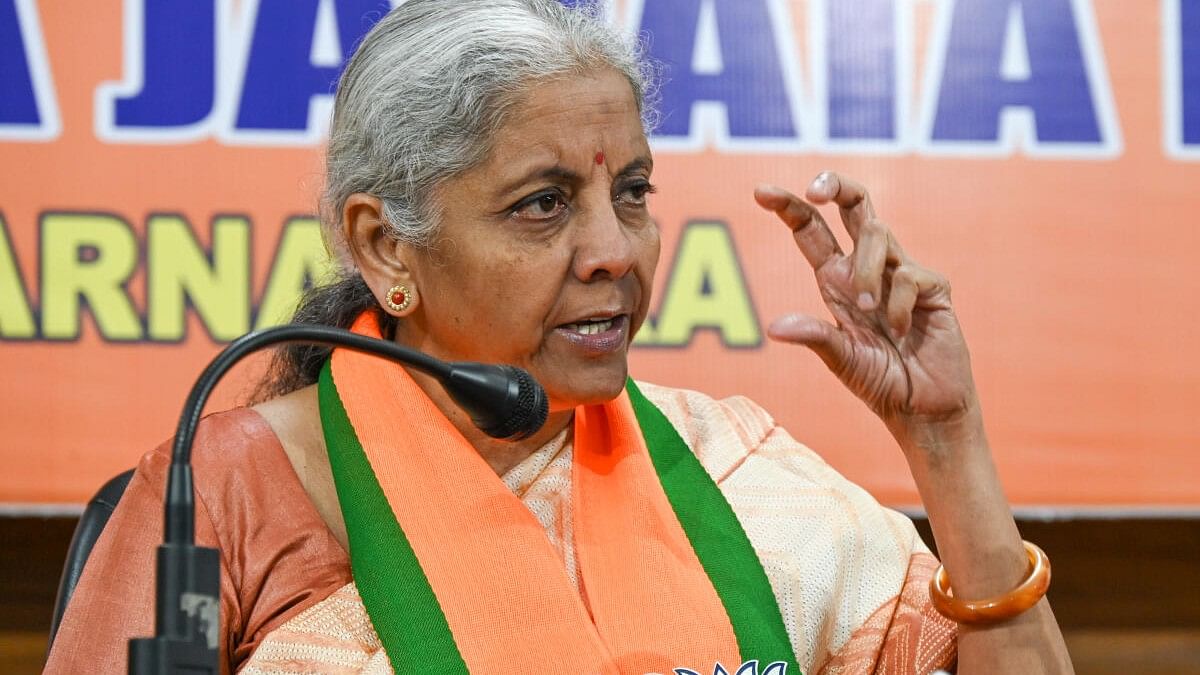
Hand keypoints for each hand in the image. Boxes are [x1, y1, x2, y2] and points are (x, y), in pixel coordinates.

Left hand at [753, 171, 979, 446]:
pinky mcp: (932, 287)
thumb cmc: (881, 383)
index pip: (811, 231)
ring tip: (867, 310)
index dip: (789, 207)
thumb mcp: (841, 360)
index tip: (761, 191)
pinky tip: (900, 332)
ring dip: (866, 271)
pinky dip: (896, 305)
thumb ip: (815, 338)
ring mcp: (902, 273)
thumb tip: (775, 327)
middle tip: (814, 188)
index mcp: (836, 280)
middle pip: (854, 206)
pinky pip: (906, 275)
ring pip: (878, 234)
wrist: (924, 410)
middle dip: (835, 186)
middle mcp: (867, 269)